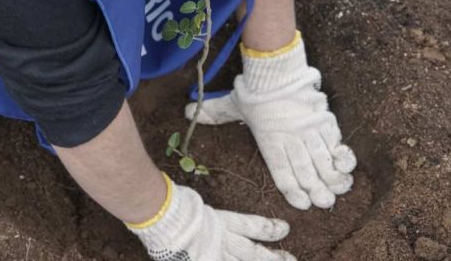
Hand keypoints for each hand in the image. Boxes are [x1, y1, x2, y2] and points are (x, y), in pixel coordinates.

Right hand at [128, 175, 294, 260]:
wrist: (158, 217)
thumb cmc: (171, 204)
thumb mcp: (191, 201)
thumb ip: (202, 207)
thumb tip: (210, 196)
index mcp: (219, 221)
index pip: (249, 224)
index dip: (267, 228)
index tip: (285, 229)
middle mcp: (220, 239)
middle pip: (252, 251)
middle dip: (273, 258)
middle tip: (292, 260)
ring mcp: (213, 253)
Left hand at [185, 33, 356, 209]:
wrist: (275, 72)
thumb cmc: (253, 90)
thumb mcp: (231, 104)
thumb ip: (214, 113)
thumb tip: (187, 111)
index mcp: (270, 144)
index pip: (283, 174)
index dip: (294, 191)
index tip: (303, 204)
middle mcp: (291, 141)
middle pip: (307, 172)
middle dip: (317, 190)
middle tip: (325, 203)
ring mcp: (309, 131)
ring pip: (323, 160)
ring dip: (332, 177)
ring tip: (340, 189)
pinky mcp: (323, 119)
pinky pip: (334, 140)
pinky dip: (342, 153)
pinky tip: (346, 164)